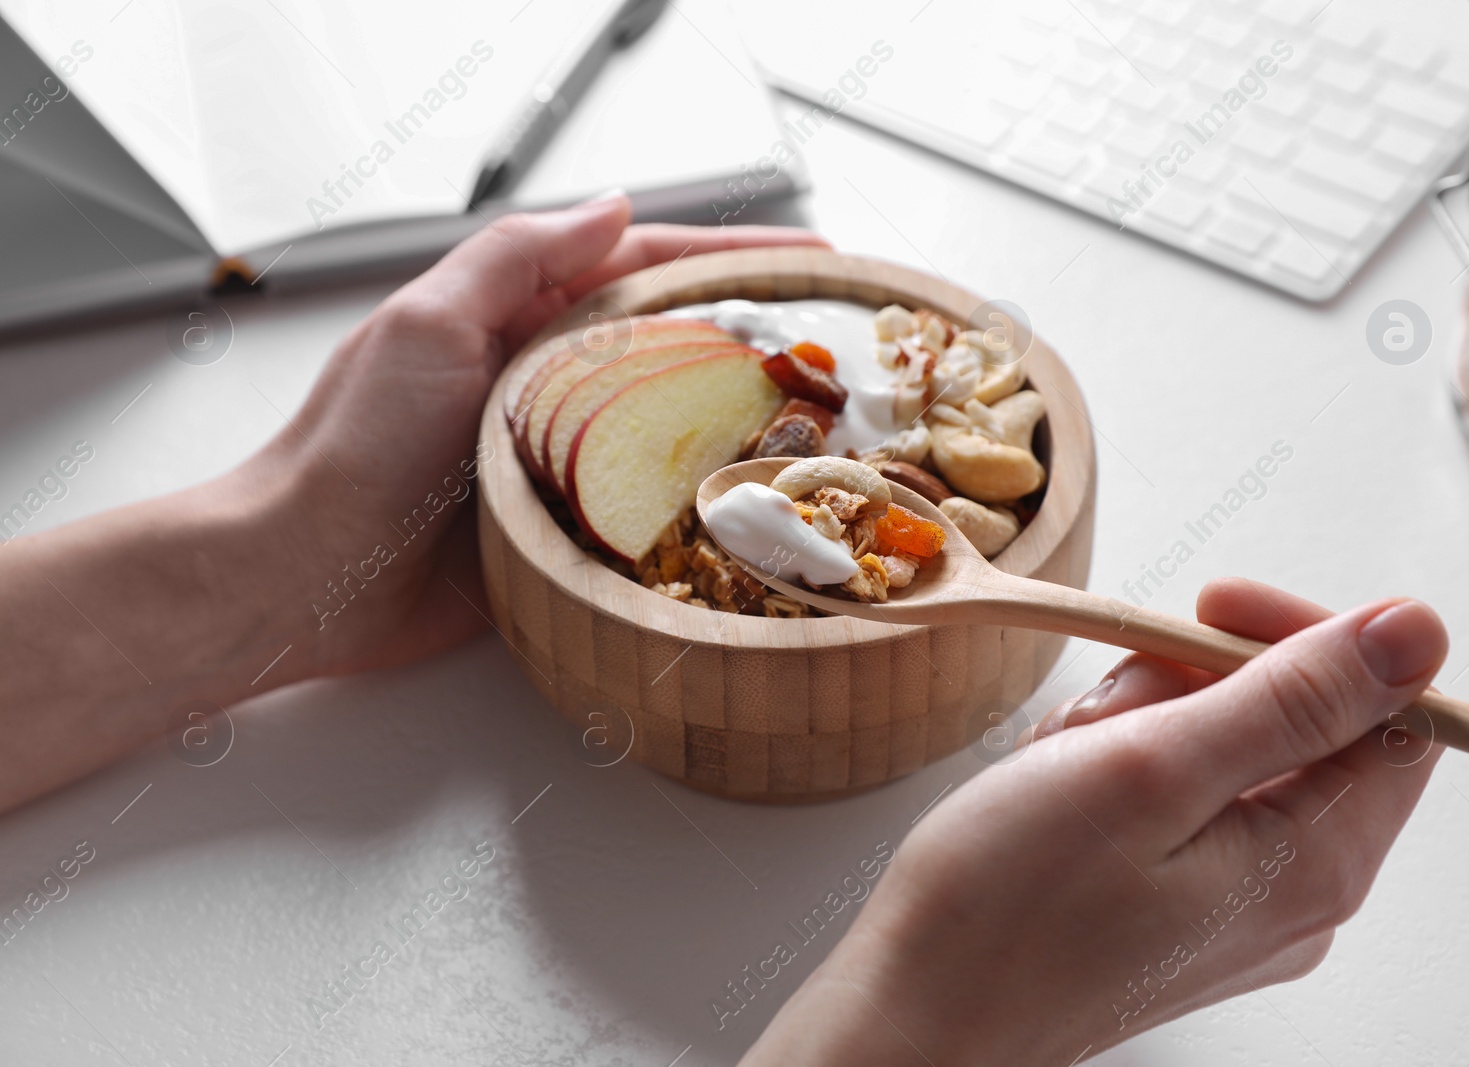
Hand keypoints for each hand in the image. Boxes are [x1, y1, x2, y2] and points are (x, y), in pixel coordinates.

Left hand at [232, 194, 828, 677]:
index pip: (641, 268)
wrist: (310, 574)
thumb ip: (516, 258)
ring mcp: (559, 458)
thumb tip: (611, 207)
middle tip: (831, 344)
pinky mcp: (562, 529)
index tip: (806, 259)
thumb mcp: (429, 322)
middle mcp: (548, 385)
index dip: (727, 257)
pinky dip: (695, 506)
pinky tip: (748, 508)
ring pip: (667, 429)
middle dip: (751, 336)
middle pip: (670, 345)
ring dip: (737, 424)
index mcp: (519, 321)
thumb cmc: (354, 445)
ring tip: (818, 425)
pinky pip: (644, 511)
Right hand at [742, 578, 1447, 1064]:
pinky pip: (1175, 790)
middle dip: (1187, 690)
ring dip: (1136, 723)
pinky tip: (1055, 789)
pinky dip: (1114, 764)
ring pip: (1219, 744)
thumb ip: (1293, 697)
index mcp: (1317, 862)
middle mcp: (1296, 890)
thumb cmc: (1009, 906)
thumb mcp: (1152, 768)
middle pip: (1292, 721)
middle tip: (1103, 723)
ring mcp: (1235, 901)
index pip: (1389, 706)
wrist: (914, 1010)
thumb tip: (1412, 631)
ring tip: (1061, 767)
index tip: (1210, 607)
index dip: (1303, 638)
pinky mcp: (1177, 900)